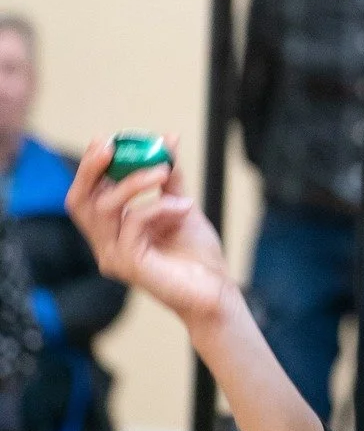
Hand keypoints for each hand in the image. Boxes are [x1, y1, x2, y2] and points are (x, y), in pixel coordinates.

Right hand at [66, 137, 233, 326]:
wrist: (217, 290)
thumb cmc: (197, 254)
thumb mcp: (180, 207)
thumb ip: (169, 180)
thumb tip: (167, 140)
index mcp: (112, 231)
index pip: (86, 196)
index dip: (90, 168)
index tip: (106, 140)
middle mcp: (105, 245)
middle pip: (79, 202)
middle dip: (92, 169)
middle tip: (112, 145)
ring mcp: (114, 257)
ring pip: (104, 208)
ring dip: (134, 182)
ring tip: (164, 171)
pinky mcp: (131, 265)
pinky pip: (135, 223)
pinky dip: (160, 206)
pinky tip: (185, 206)